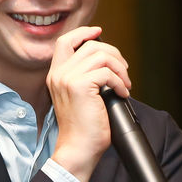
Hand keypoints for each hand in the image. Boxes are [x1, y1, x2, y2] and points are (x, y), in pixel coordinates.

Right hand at [47, 26, 130, 181]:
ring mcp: (68, 79)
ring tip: (125, 84)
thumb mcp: (80, 97)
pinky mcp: (80, 87)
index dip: (84, 33)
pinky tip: (122, 93)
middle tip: (124, 71)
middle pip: (90, 45)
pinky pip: (108, 73)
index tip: (99, 32)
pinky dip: (121, 82)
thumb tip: (109, 62)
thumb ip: (86, 77)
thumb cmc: (83, 128)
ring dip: (120, 68)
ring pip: (101, 56)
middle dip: (113, 54)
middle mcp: (59, 74)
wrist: (78, 149)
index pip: (65, 41)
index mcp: (56, 75)